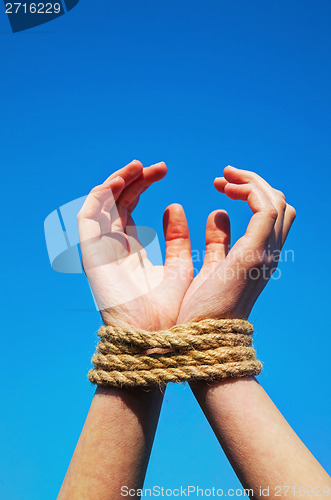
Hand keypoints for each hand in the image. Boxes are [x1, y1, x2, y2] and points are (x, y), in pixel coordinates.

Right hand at [78, 160, 192, 329]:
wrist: (162, 340)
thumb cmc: (174, 312)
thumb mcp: (181, 266)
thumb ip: (178, 238)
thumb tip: (175, 205)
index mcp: (131, 250)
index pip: (129, 207)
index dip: (143, 185)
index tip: (164, 169)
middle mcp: (113, 247)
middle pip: (115, 202)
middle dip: (134, 179)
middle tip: (158, 165)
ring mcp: (102, 250)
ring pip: (101, 205)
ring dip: (118, 182)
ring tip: (141, 166)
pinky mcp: (94, 255)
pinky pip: (89, 218)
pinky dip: (101, 196)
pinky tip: (122, 181)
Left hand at [177, 166, 295, 322]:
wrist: (202, 340)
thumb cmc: (202, 311)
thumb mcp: (212, 268)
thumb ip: (218, 243)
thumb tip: (218, 215)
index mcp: (259, 256)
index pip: (270, 214)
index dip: (250, 193)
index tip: (222, 185)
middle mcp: (268, 252)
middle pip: (279, 204)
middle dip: (252, 184)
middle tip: (223, 178)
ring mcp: (265, 252)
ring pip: (276, 202)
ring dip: (251, 183)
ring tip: (224, 178)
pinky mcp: (254, 253)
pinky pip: (265, 209)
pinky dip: (250, 192)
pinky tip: (225, 190)